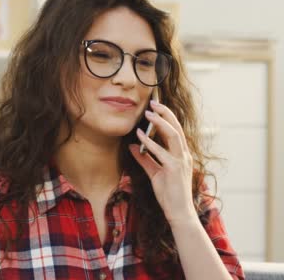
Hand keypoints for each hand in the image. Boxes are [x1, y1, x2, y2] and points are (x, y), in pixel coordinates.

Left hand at [128, 100, 195, 225]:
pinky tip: (140, 136)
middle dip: (166, 113)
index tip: (156, 107)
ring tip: (148, 114)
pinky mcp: (174, 169)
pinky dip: (150, 143)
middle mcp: (184, 155)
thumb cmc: (169, 194)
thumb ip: (144, 159)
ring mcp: (181, 161)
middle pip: (177, 128)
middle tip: (153, 103)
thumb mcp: (153, 173)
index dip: (167, 117)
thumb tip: (132, 146)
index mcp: (181, 155)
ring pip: (174, 135)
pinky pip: (162, 152)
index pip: (176, 130)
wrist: (178, 212)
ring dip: (161, 122)